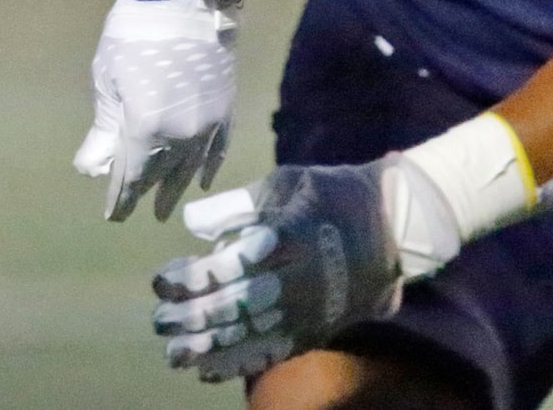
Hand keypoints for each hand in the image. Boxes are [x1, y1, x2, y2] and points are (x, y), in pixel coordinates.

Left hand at [73, 0, 236, 220]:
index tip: (112, 216)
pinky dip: (210, 168)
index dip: (120, 197)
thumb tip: (91, 169)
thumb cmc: (132, 35)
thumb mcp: (107, 81)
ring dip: (176, 188)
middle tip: (135, 215)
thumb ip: (103, 130)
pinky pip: (218, 150)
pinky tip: (204, 182)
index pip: (131, 175)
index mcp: (145, 127)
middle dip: (145, 195)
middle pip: (160, 175)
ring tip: (167, 208)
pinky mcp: (225, 110)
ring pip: (191, 168)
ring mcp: (207, 125)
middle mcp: (180, 135)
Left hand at [152, 155, 457, 381]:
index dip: (194, 277)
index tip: (161, 278)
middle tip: (158, 318)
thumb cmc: (329, 197)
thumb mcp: (287, 183)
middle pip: (239, 306)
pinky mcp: (314, 330)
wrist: (394, 231)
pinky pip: (273, 353)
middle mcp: (300, 280)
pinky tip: (205, 369)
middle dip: (192, 316)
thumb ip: (236, 205)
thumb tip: (190, 224)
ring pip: (252, 337)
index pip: (235, 264)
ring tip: (172, 351)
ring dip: (207, 347)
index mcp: (292, 236)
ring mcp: (309, 311)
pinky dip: (238, 364)